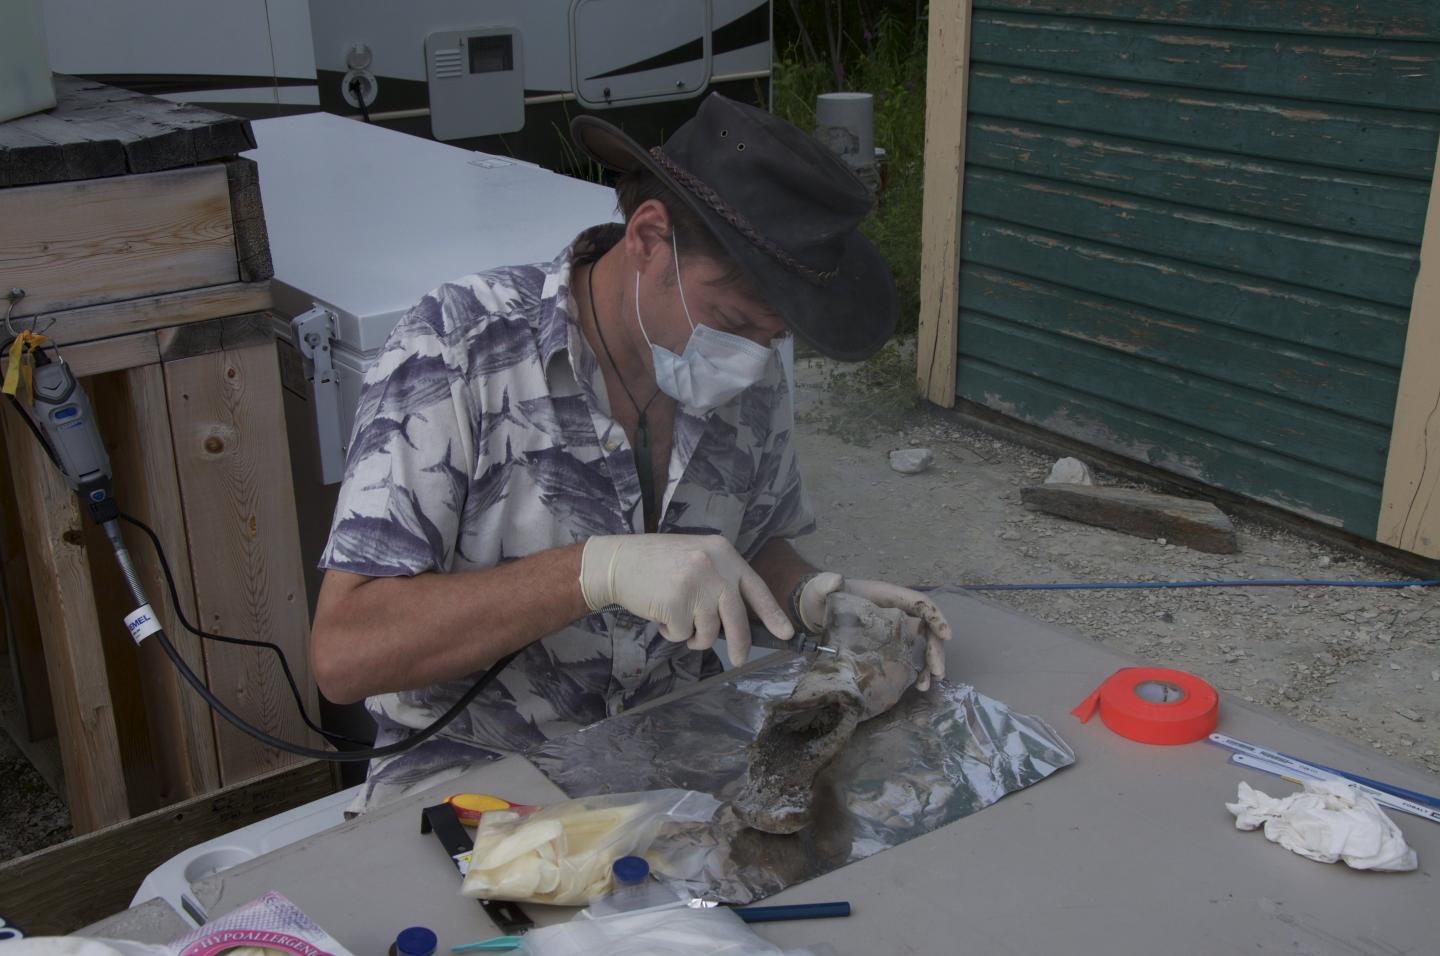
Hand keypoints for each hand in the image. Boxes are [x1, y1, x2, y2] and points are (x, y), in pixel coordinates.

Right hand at [580, 534, 793, 665]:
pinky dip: (671, 632)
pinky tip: (660, 612)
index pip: (756, 588)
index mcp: (724, 553)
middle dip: (739, 644)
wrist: (618, 561)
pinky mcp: (677, 604)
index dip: (773, 613)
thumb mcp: (697, 558)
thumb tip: (740, 620)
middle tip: (739, 659)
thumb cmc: (657, 563)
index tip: (787, 632)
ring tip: (675, 616)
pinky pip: (683, 635)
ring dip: (693, 634)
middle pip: (737, 618)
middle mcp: (715, 568)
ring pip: (709, 632)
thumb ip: (720, 580)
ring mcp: (697, 586)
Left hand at [798, 573, 950, 689]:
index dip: (936, 617)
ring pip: (922, 645)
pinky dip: (916, 670)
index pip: (919, 603)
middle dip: (936, 650)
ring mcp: (894, 629)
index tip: (946, 635)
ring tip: (926, 685)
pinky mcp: (887, 644)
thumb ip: (826, 584)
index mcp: (889, 596)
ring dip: (929, 664)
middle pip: (927, 628)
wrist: (814, 610)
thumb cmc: (821, 596)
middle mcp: (897, 612)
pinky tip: (916, 685)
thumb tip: (835, 581)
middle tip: (937, 673)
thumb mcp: (822, 588)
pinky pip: (909, 655)